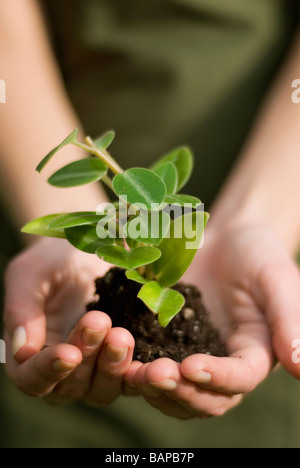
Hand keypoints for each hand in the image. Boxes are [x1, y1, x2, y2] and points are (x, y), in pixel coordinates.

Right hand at [4, 238, 135, 405]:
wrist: (92, 249)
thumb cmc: (54, 261)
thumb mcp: (32, 273)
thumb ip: (21, 308)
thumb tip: (21, 351)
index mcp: (30, 355)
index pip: (32, 379)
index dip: (48, 371)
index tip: (68, 353)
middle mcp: (62, 371)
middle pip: (71, 386)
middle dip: (87, 356)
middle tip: (100, 322)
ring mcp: (96, 371)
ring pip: (103, 390)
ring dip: (114, 366)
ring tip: (122, 335)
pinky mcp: (125, 363)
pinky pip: (134, 380)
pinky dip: (142, 375)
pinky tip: (153, 358)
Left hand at [125, 224, 299, 418]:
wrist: (225, 236)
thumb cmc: (258, 254)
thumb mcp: (276, 281)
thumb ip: (290, 321)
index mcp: (253, 354)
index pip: (240, 379)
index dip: (217, 378)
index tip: (191, 365)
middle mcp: (221, 363)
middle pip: (204, 396)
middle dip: (179, 390)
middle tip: (153, 374)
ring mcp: (190, 352)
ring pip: (174, 389)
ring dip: (153, 387)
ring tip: (131, 372)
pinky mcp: (163, 339)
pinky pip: (149, 360)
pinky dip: (133, 364)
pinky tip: (115, 352)